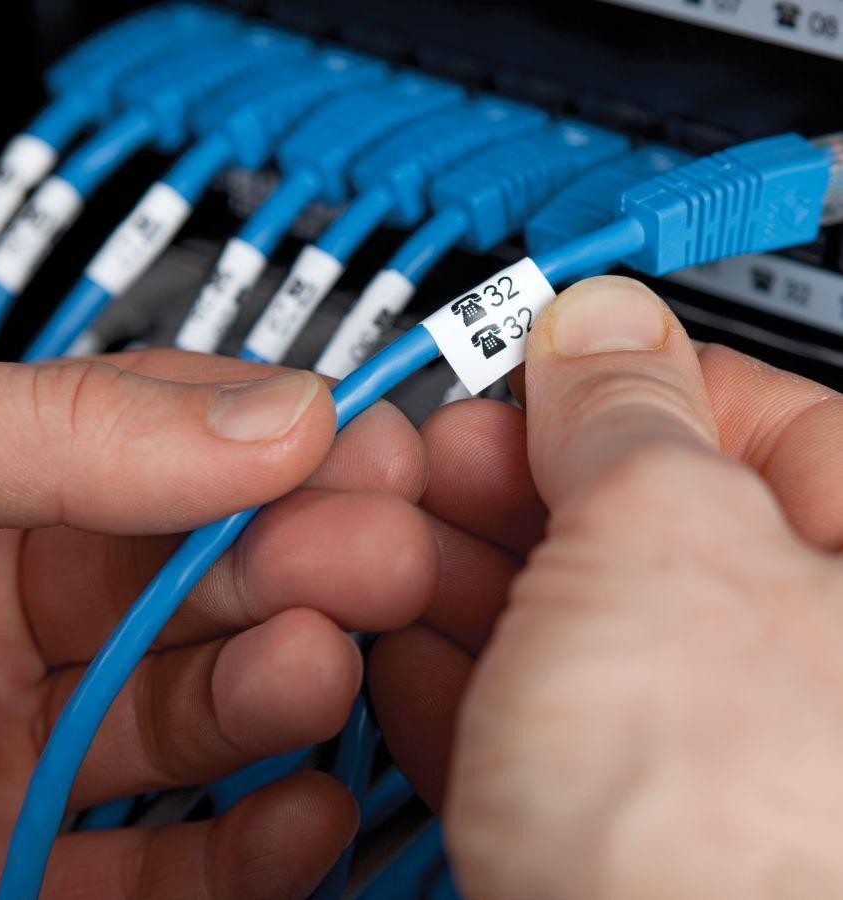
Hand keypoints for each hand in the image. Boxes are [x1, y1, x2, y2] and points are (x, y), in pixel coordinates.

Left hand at [0, 350, 436, 898]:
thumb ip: (71, 429)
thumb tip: (275, 416)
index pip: (169, 451)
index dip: (274, 446)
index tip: (368, 448)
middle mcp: (11, 622)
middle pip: (202, 585)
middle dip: (303, 564)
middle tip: (387, 556)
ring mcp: (21, 749)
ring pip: (194, 716)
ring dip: (283, 692)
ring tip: (326, 670)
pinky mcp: (14, 873)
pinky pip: (158, 872)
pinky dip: (249, 852)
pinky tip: (307, 813)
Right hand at [369, 276, 842, 897]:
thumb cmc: (732, 836)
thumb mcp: (663, 539)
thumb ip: (625, 412)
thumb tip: (600, 318)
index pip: (731, 410)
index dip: (610, 373)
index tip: (522, 361)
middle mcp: (787, 663)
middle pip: (627, 518)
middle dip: (509, 477)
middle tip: (424, 453)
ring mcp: (684, 746)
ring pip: (559, 618)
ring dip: (456, 568)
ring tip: (377, 532)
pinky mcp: (598, 818)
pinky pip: (520, 718)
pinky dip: (452, 672)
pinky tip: (397, 637)